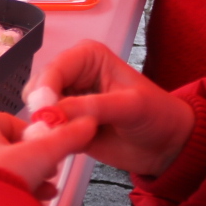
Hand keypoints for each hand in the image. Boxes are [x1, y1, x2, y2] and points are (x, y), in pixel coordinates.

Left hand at [0, 110, 96, 198]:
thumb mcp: (40, 155)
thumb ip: (65, 138)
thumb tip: (86, 125)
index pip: (13, 124)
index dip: (37, 141)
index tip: (51, 157)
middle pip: (6, 149)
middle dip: (32, 166)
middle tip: (48, 179)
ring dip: (22, 182)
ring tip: (40, 197)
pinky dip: (2, 194)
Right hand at [23, 40, 195, 176]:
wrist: (168, 147)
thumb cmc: (157, 115)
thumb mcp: (130, 106)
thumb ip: (92, 107)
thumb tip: (53, 112)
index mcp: (86, 58)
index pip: (53, 69)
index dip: (44, 90)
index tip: (43, 112)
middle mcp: (72, 76)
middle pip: (37, 89)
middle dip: (40, 110)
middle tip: (48, 130)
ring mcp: (66, 102)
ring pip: (37, 112)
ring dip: (42, 127)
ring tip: (57, 140)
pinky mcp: (65, 125)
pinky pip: (44, 131)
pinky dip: (46, 140)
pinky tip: (57, 148)